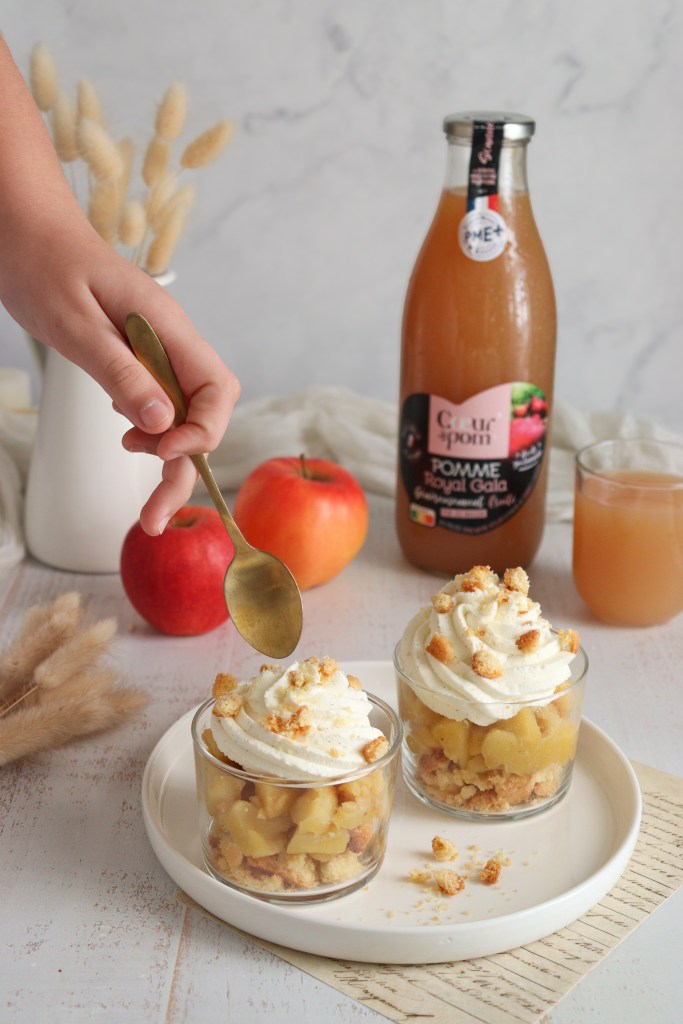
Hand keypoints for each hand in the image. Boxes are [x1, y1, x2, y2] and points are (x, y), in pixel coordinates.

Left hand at [3, 222, 239, 535]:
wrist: (26, 232)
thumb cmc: (45, 265)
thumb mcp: (75, 323)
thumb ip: (120, 372)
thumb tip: (162, 424)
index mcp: (167, 327)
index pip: (216, 388)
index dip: (201, 430)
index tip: (161, 450)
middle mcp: (172, 342)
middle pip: (207, 412)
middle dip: (189, 464)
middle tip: (155, 514)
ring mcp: (158, 352)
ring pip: (185, 415)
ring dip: (171, 457)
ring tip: (143, 493)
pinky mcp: (139, 360)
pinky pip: (161, 404)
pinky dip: (152, 432)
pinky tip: (128, 438)